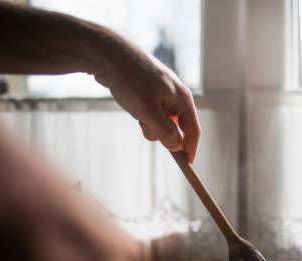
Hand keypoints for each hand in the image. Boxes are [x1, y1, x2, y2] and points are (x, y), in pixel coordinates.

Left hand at [93, 40, 200, 162]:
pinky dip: (142, 116)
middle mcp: (176, 96)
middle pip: (177, 127)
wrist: (108, 54)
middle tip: (145, 125)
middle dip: (162, 133)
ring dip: (149, 125)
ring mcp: (162, 94)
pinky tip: (132, 104)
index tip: (187, 165)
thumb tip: (177, 146)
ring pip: (162, 122)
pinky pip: (151, 114)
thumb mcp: (149, 111)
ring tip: (136, 111)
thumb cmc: (131, 80)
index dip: (191, 148)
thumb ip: (166, 132)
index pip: (193, 130)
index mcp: (183, 98)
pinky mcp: (149, 93)